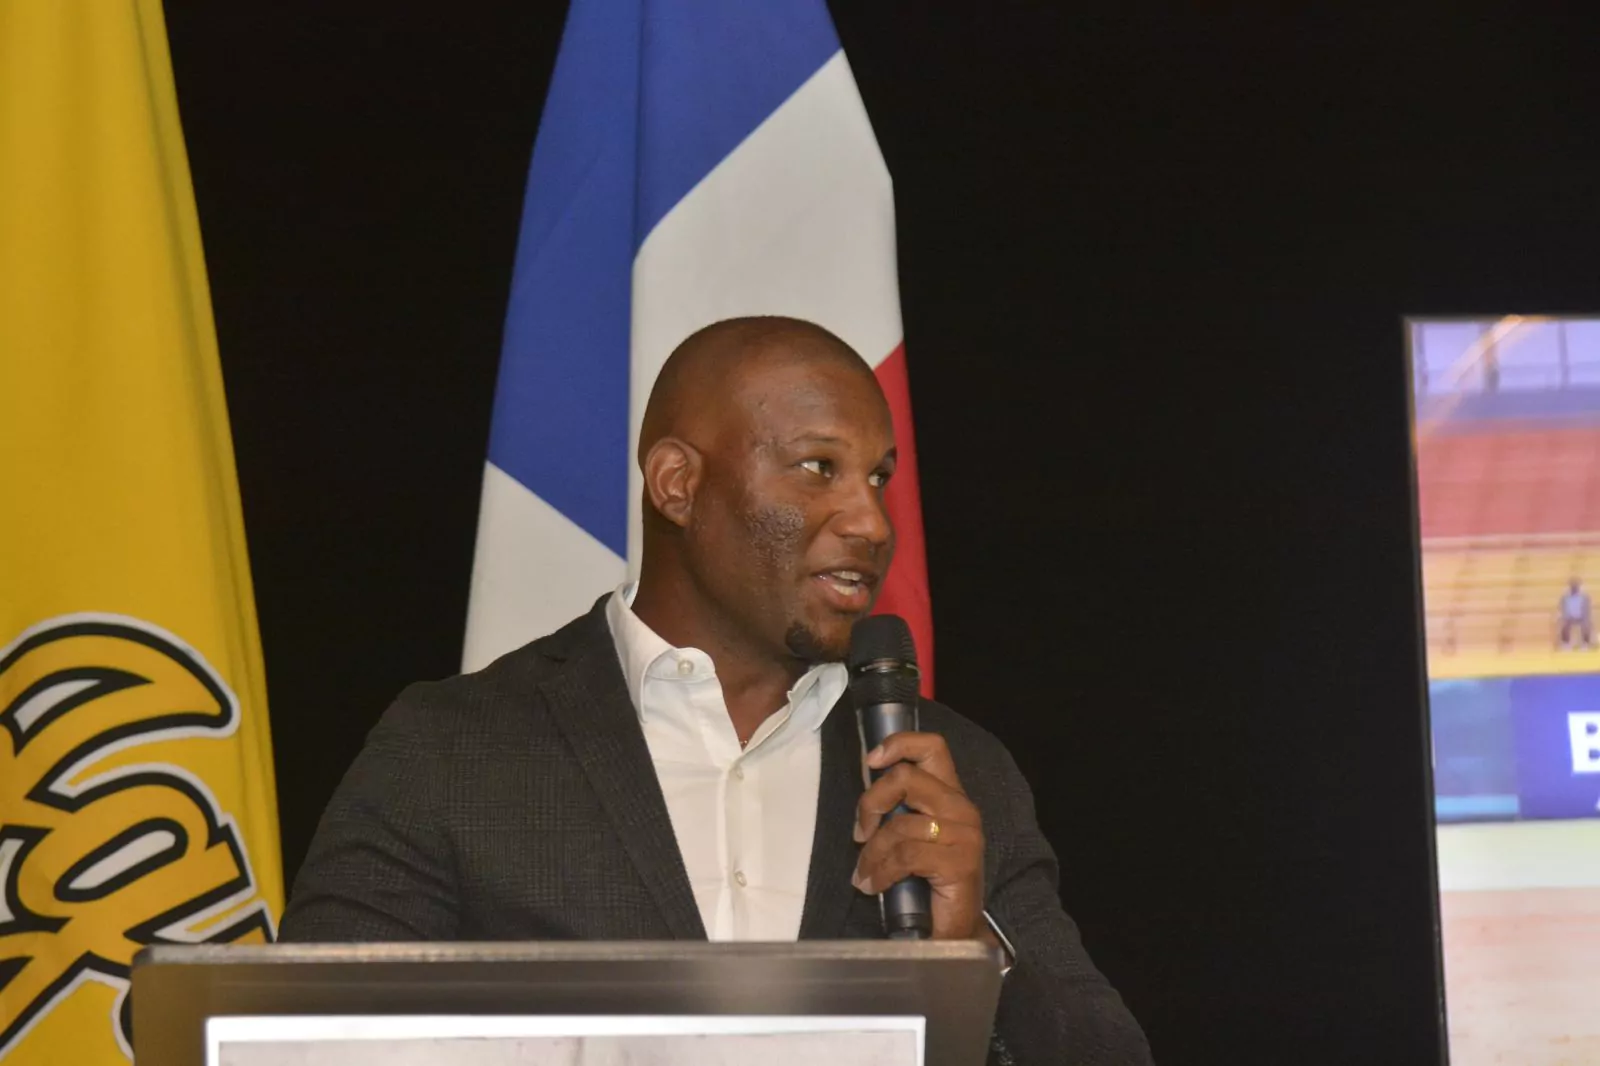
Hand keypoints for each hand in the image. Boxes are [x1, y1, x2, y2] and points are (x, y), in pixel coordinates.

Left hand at [852, 731, 985, 939]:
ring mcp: (964, 834)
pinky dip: (880, 872)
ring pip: (899, 824)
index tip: (871, 760)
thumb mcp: (913, 837)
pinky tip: (874, 886)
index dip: (899, 744)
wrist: (955, 931)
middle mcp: (962, 808)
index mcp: (951, 795)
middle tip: (859, 833)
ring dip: (871, 853)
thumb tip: (867, 799)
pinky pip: (904, 856)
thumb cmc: (929, 883)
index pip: (932, 748)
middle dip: (871, 803)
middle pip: (906, 778)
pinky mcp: (959, 862)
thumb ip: (900, 810)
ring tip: (863, 874)